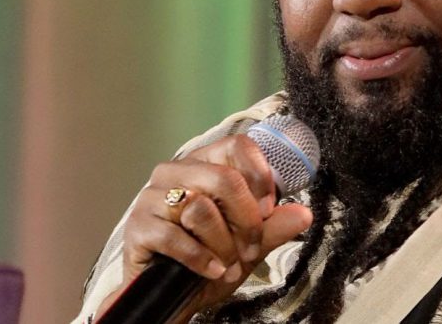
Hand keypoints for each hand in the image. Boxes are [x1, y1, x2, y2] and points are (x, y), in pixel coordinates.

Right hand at [98, 134, 313, 320]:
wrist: (172, 296)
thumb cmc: (209, 260)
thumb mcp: (249, 245)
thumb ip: (273, 227)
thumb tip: (304, 214)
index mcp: (204, 164)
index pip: (237, 146)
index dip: (259, 175)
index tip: (268, 209)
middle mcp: (175, 172)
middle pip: (223, 178)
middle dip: (246, 220)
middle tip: (251, 248)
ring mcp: (152, 198)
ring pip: (200, 208)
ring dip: (223, 244)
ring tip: (228, 264)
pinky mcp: (137, 227)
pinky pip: (175, 237)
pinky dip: (200, 259)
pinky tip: (212, 270)